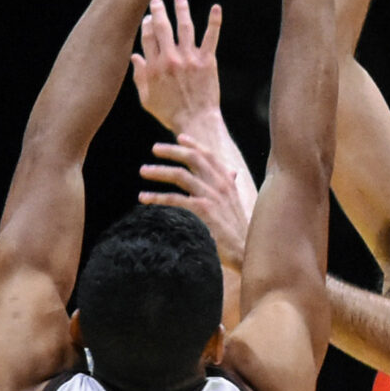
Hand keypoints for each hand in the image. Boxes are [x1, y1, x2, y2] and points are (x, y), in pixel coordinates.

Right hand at [132, 0, 225, 135]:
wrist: (195, 122)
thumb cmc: (170, 113)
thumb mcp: (147, 99)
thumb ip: (139, 77)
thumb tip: (134, 57)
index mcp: (154, 67)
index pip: (147, 38)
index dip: (146, 26)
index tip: (147, 19)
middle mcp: (170, 59)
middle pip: (162, 27)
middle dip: (158, 11)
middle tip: (157, 1)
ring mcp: (189, 59)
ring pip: (184, 27)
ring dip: (182, 10)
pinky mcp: (207, 61)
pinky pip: (211, 37)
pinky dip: (214, 21)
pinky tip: (216, 8)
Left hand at [142, 132, 254, 266]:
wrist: (246, 253)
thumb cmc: (239, 232)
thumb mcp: (236, 204)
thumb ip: (230, 187)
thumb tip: (232, 173)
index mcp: (228, 182)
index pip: (210, 155)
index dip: (194, 144)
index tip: (179, 137)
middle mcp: (221, 185)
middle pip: (193, 159)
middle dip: (172, 151)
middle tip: (155, 149)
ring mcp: (212, 197)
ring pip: (181, 175)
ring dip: (159, 171)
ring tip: (143, 171)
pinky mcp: (203, 211)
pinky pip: (175, 199)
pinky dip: (156, 198)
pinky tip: (143, 199)